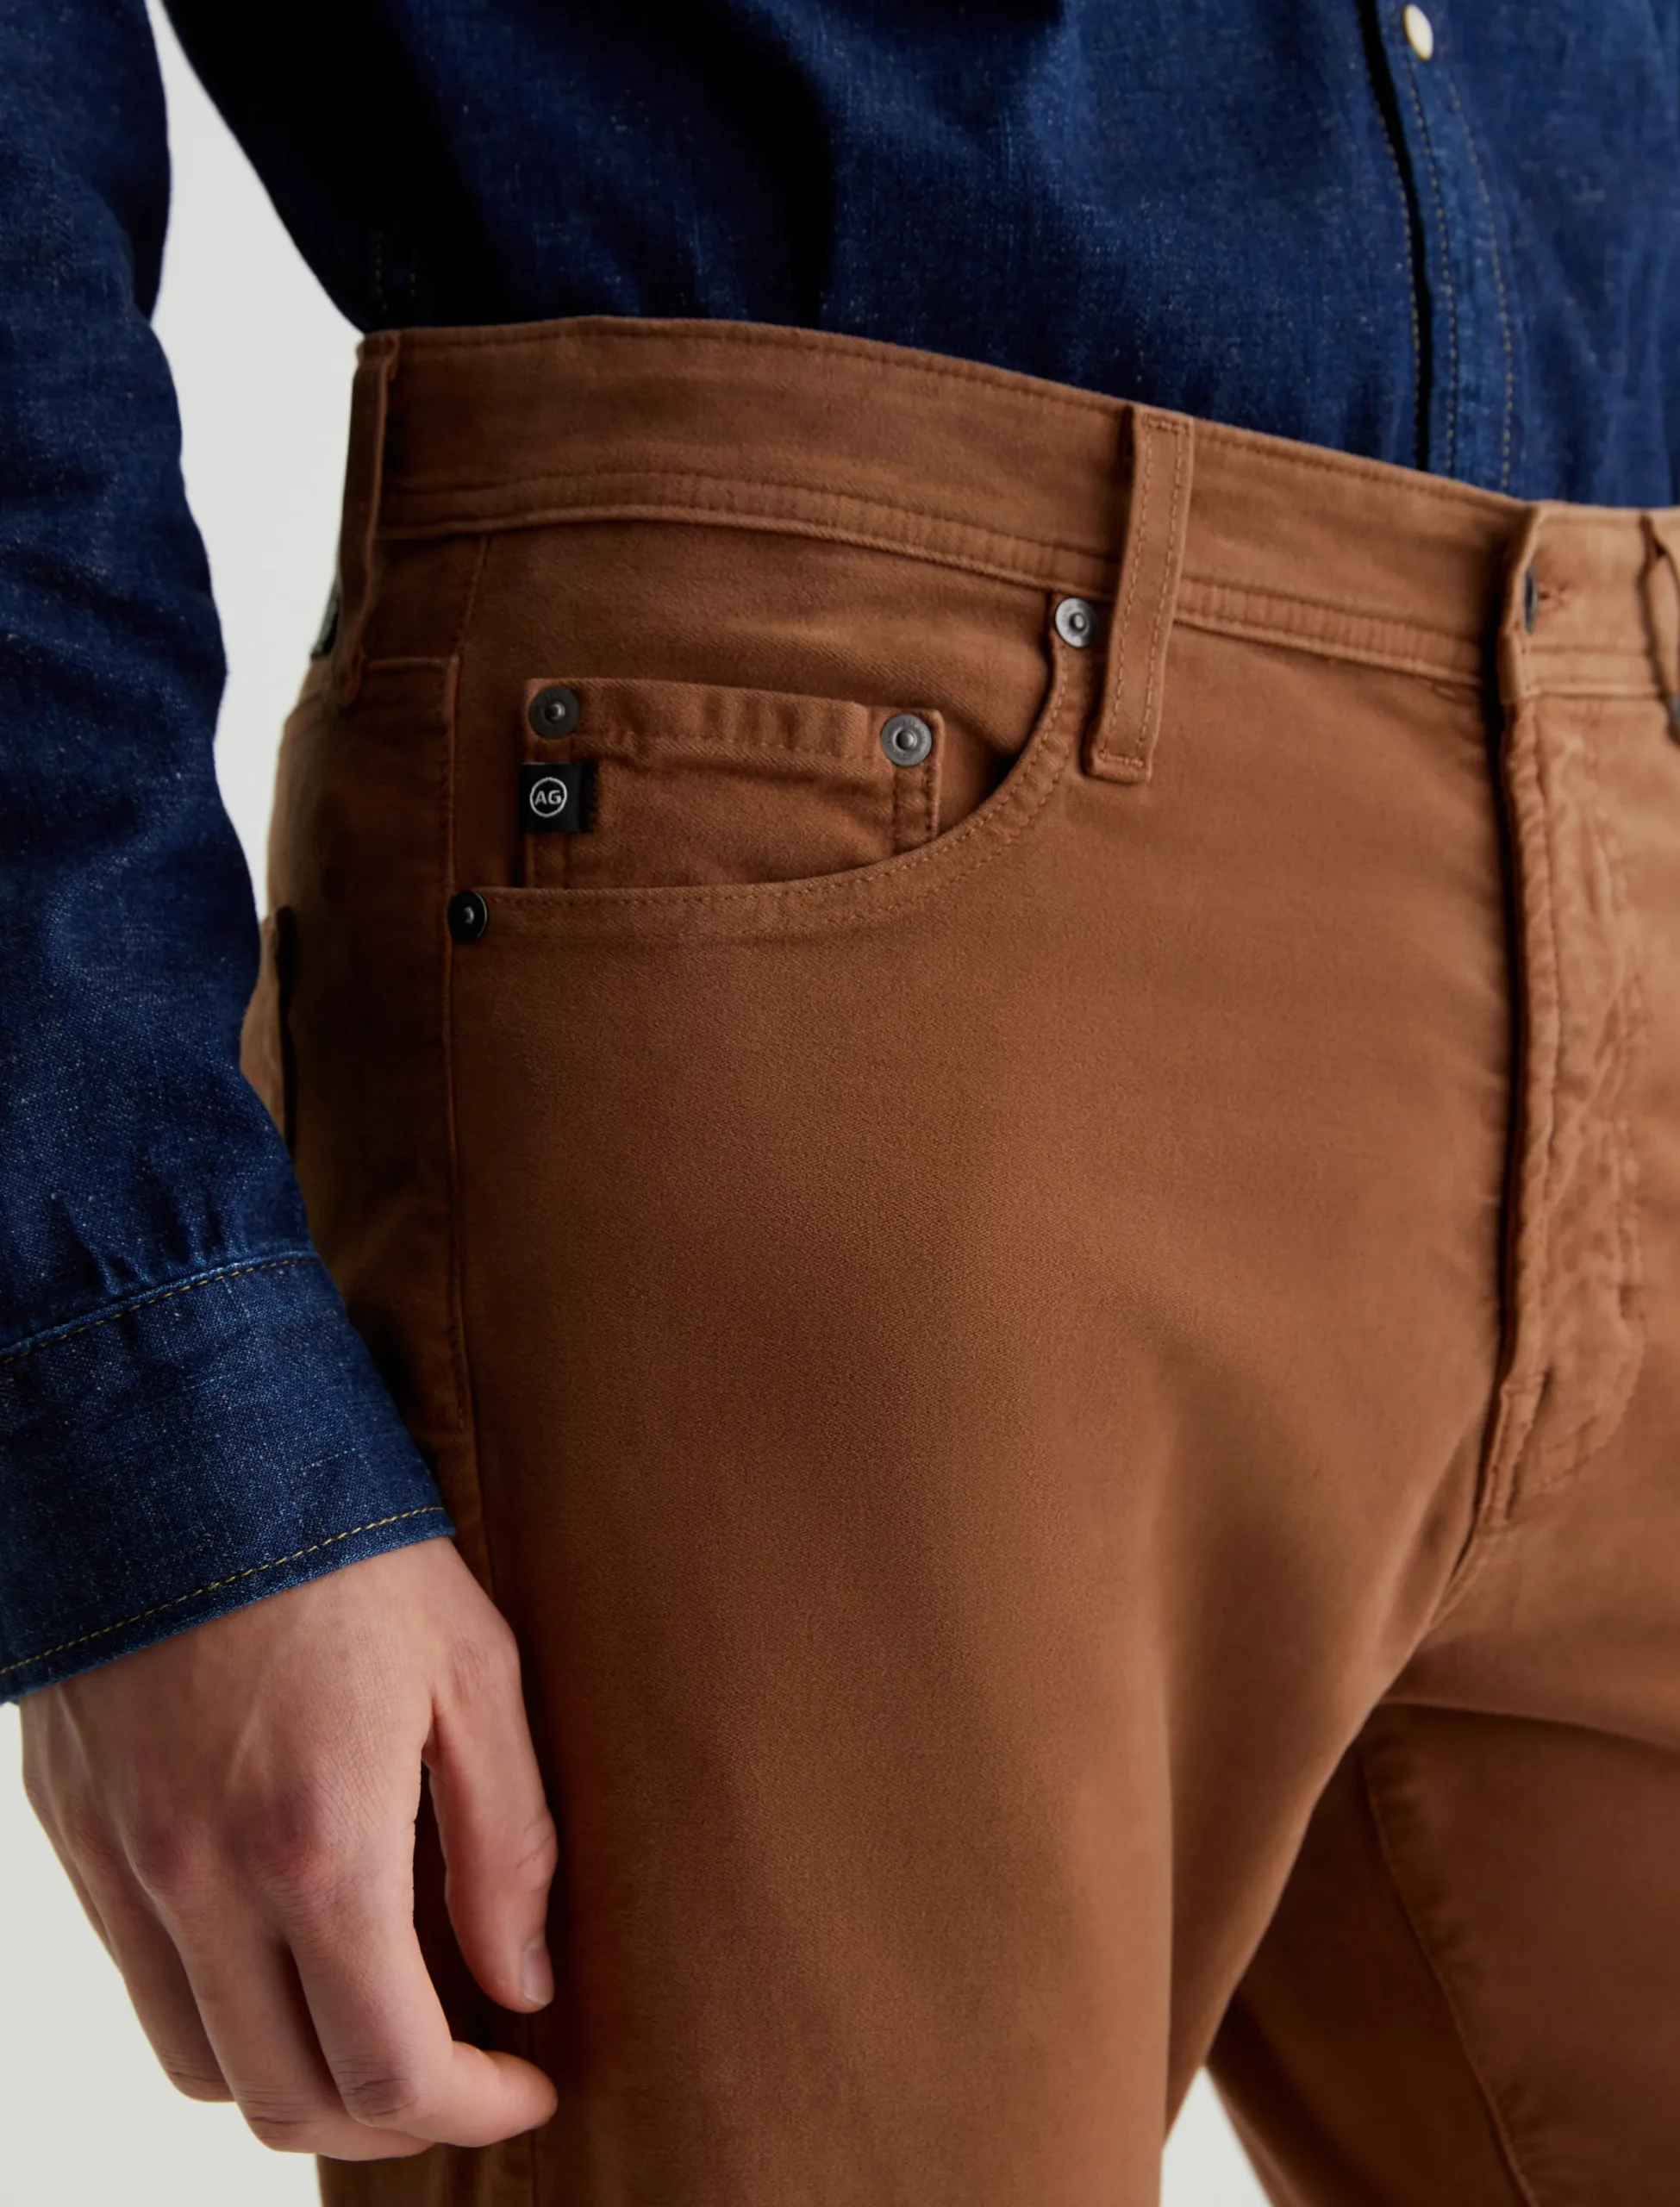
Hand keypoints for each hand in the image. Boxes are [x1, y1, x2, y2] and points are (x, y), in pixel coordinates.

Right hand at [19, 1539, 558, 2158]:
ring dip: (296, 2079)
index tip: (529, 2083)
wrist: (180, 1442)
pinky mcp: (76, 1832)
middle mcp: (202, 1880)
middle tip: (462, 2071)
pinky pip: (142, 1980)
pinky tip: (288, 1950)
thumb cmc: (348, 1548)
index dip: (472, 2108)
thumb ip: (504, 1843)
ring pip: (201, 2063)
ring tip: (377, 2023)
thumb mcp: (472, 1671)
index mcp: (317, 1843)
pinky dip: (220, 2007)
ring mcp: (123, 1864)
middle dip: (390, 2119)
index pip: (390, 2069)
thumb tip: (524, 1983)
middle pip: (286, 2100)